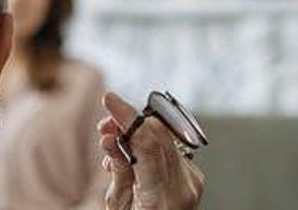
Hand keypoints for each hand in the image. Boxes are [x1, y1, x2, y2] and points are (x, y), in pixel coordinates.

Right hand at [97, 92, 204, 209]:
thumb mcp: (118, 205)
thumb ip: (118, 168)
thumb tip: (109, 135)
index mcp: (163, 197)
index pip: (148, 144)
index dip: (128, 117)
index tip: (109, 99)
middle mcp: (185, 186)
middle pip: (159, 136)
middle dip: (130, 122)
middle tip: (104, 123)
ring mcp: (193, 181)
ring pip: (164, 139)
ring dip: (137, 133)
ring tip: (112, 141)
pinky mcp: (193, 176)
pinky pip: (169, 150)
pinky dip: (147, 145)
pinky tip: (130, 156)